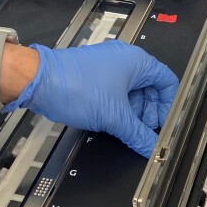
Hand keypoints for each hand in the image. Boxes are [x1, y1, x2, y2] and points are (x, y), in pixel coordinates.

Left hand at [3, 40, 178, 157]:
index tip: (164, 124)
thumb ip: (137, 133)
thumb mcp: (114, 116)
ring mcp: (109, 66)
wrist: (38, 81)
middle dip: (150, 112)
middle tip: (145, 131)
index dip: (169, 105)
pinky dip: (119, 107)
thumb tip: (151, 146)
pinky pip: (116, 91)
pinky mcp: (94, 74)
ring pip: (132, 91)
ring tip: (128, 130)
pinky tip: (113, 122)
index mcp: (137, 61)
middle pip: (151, 88)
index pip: (168, 82)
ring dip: (133, 112)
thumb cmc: (74, 86)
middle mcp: (125, 59)